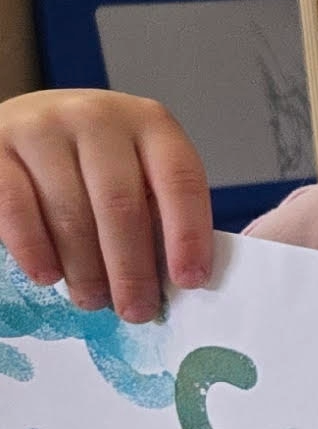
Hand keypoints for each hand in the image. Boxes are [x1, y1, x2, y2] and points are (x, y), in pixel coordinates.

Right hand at [0, 90, 212, 323]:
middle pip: (122, 203)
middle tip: (137, 311)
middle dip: (131, 267)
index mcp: (149, 122)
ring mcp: (43, 129)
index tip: (190, 282)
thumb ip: (154, 211)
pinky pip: (16, 208)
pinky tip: (48, 277)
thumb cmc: (92, 160)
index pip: (180, 179)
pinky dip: (35, 249)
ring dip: (85, 268)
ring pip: (70, 211)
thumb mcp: (135, 169)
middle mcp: (98, 117)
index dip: (188, 234)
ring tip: (94, 301)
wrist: (24, 122)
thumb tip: (173, 281)